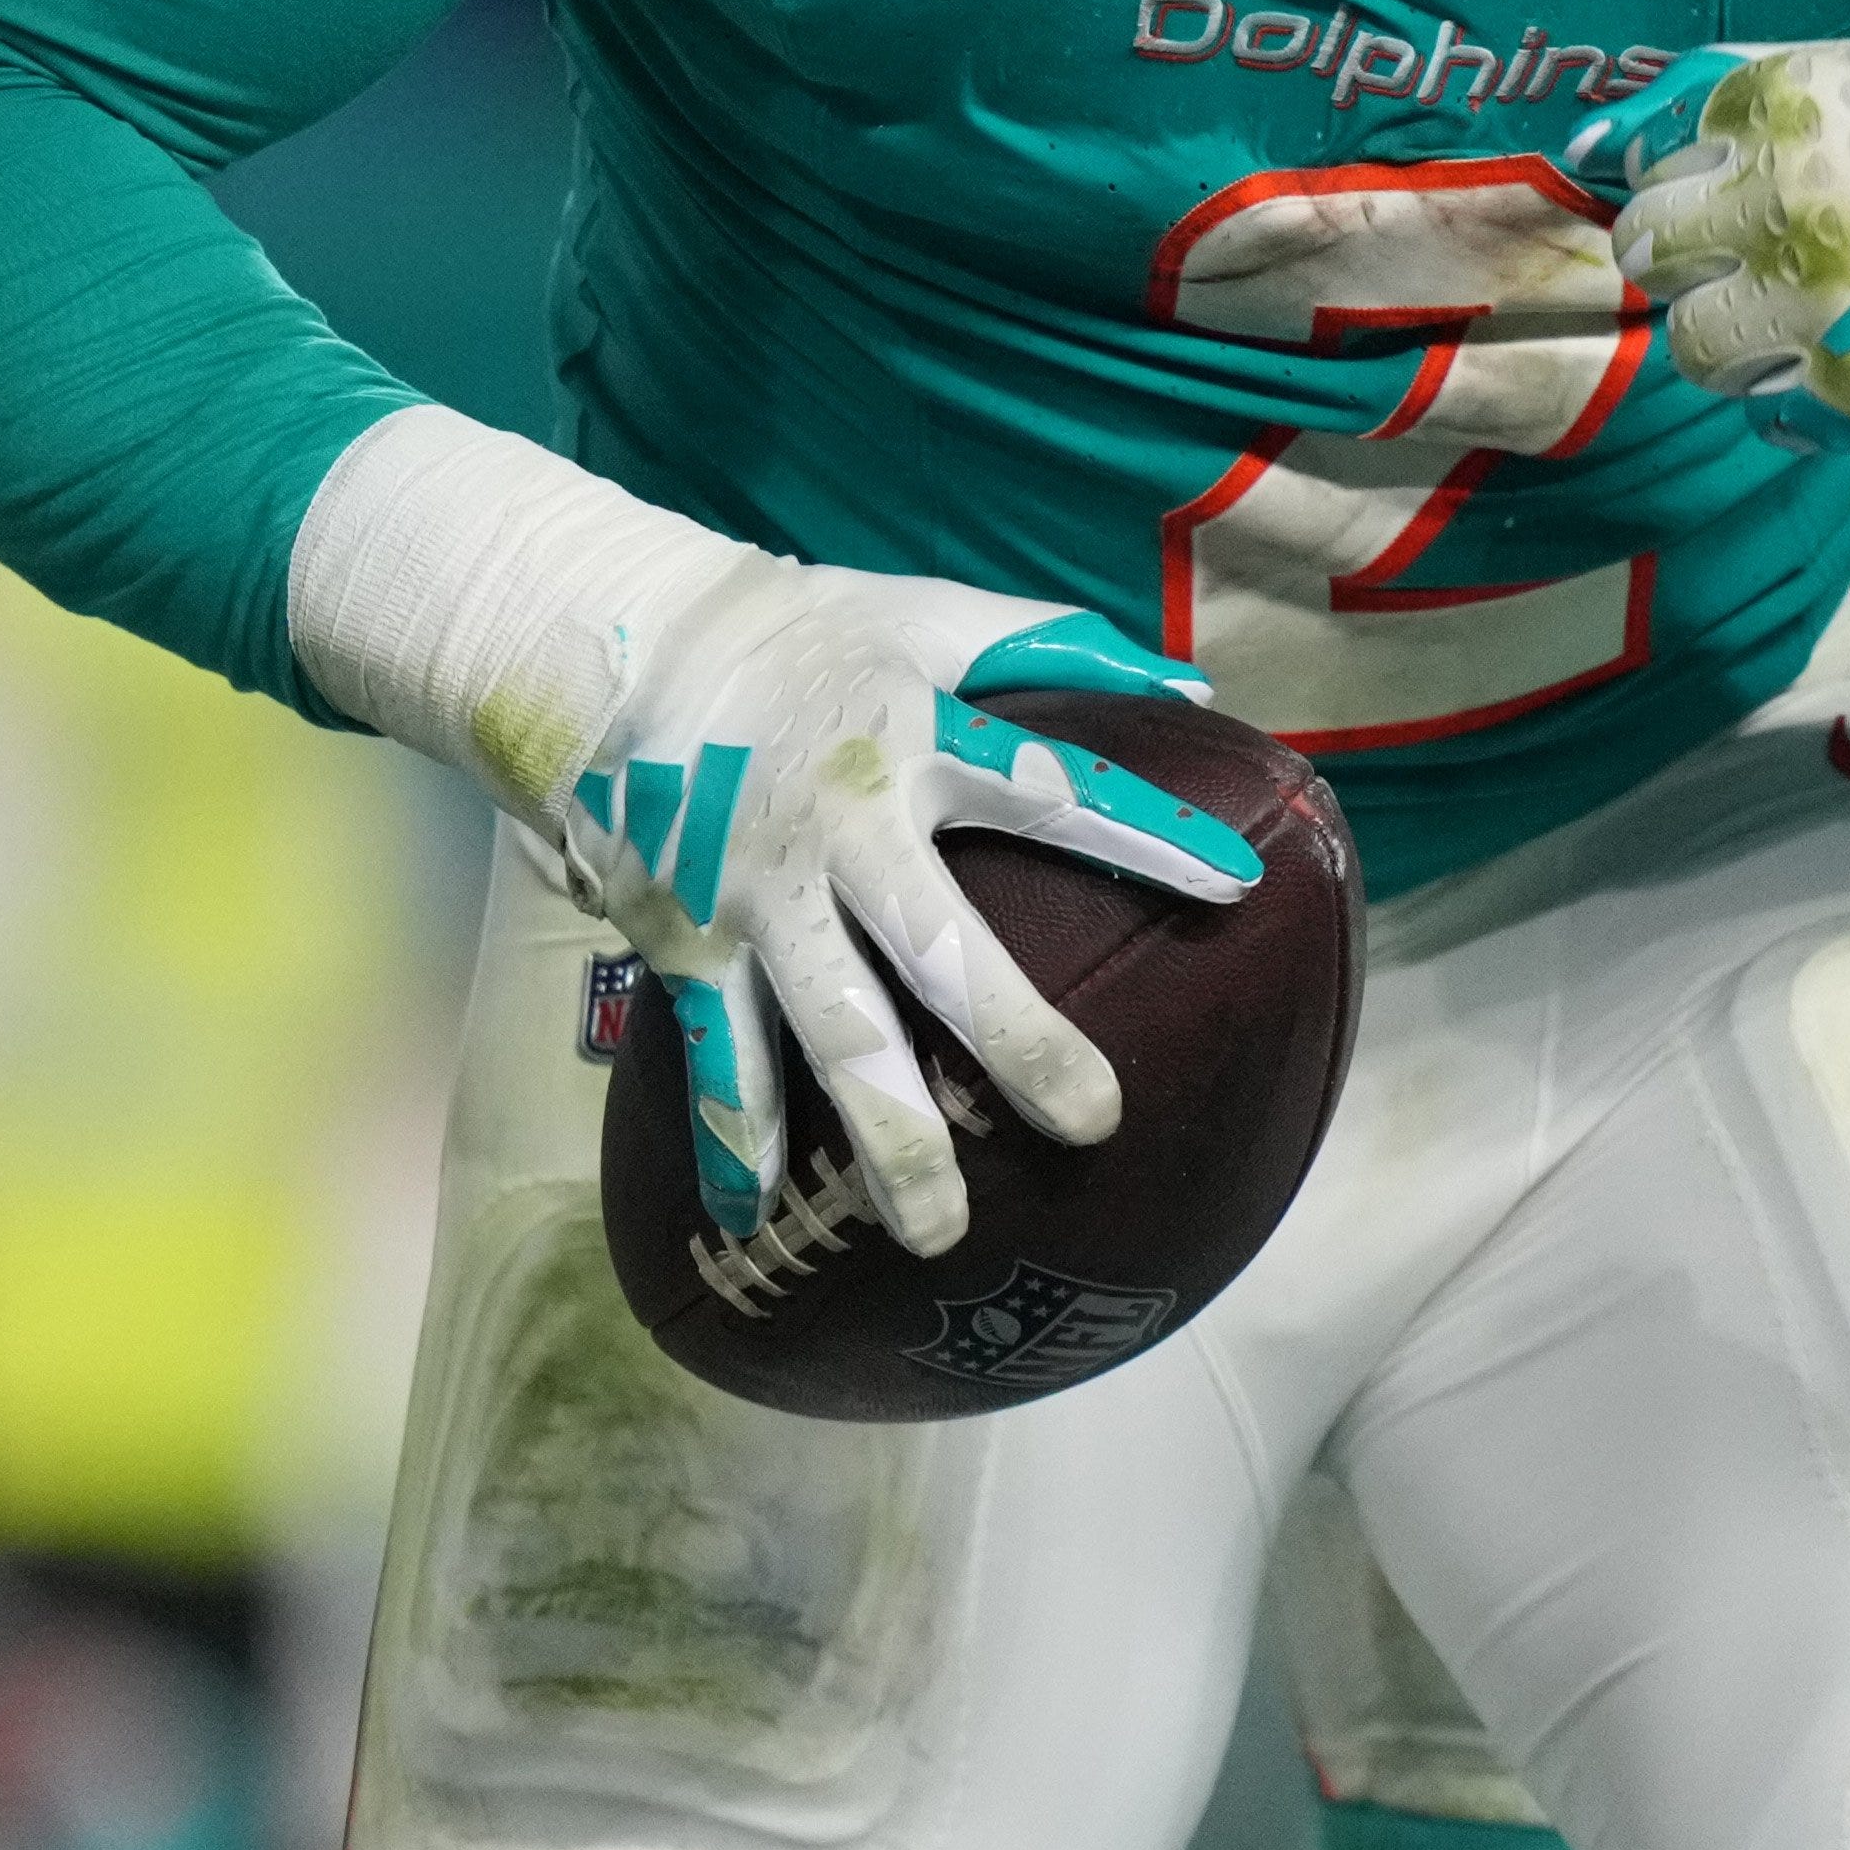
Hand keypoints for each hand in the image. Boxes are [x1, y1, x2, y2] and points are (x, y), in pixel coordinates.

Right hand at [542, 575, 1256, 1256]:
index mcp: (916, 742)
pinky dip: (734, 1139)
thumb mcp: (925, 615)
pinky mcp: (684, 938)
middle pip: (943, 950)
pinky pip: (716, 1054)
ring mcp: (759, 896)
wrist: (615, 645)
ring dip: (888, 1137)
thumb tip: (1192, 683)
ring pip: (834, 1034)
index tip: (1235, 887)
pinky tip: (756, 1224)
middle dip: (1019, 1042)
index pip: (1052, 791)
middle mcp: (844, 831)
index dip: (1144, 835)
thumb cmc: (798, 632)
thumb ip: (1054, 647)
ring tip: (941, 1234)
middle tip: (1093, 1124)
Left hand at [1570, 38, 1849, 440]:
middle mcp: (1779, 203)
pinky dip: (1789, 398)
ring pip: (1693, 344)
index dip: (1690, 186)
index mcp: (1780, 110)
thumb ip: (1746, 99)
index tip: (1719, 200)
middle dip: (1683, 259)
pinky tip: (1843, 365)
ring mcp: (1811, 304)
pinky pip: (1764, 411)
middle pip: (1653, 246)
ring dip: (1726, 338)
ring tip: (1790, 327)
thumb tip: (1612, 135)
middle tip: (1733, 269)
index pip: (1658, 158)